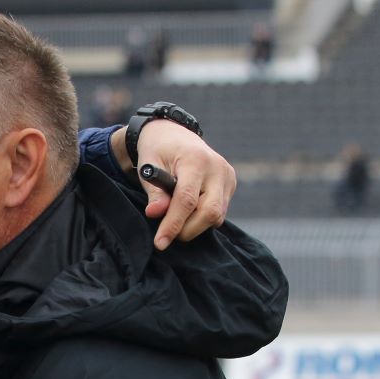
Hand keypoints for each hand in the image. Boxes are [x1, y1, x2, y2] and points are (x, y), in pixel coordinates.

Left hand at [110, 122, 236, 249]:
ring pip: (216, 215)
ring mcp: (227, 175)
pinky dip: (203, 219)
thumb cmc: (158, 151)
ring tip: (175, 218)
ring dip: (194, 226)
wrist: (173, 134)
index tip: (160, 243)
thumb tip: (155, 214)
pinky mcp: (231, 183)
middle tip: (167, 234)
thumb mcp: (148, 167)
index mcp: (195, 160)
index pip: (186, 200)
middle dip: (187, 230)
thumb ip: (155, 192)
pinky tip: (188, 212)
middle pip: (209, 211)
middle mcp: (217, 167)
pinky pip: (220, 212)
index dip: (173, 224)